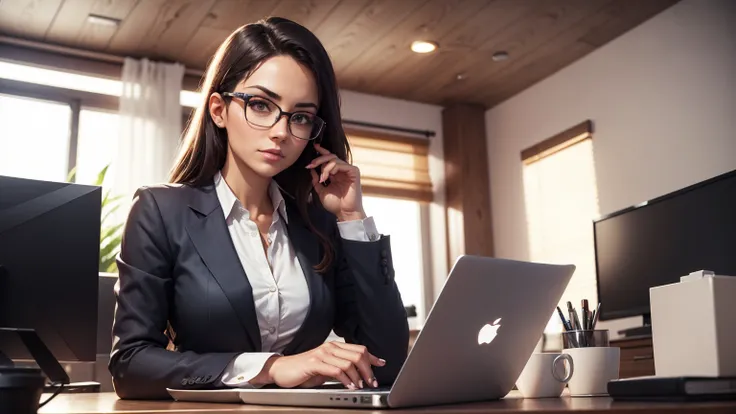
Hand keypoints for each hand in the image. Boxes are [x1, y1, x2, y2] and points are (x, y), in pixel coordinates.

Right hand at [260, 341, 385, 388]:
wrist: (282, 370)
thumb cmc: (304, 370)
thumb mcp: (326, 368)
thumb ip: (342, 368)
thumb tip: (359, 373)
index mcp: (334, 346)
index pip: (359, 349)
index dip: (372, 357)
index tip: (382, 364)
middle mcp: (330, 347)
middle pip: (358, 355)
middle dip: (369, 370)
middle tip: (372, 382)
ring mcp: (322, 354)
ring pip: (350, 363)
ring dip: (359, 376)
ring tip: (361, 386)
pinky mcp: (315, 363)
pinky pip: (337, 370)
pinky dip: (346, 379)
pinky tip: (350, 386)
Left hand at [306, 143, 365, 221]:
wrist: (345, 213)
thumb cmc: (335, 204)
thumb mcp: (321, 191)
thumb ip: (316, 181)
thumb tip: (311, 170)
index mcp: (336, 174)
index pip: (329, 159)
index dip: (322, 151)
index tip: (314, 147)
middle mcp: (342, 170)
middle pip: (330, 156)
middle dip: (319, 159)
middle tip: (311, 165)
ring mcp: (348, 170)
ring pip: (334, 159)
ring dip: (325, 167)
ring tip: (322, 178)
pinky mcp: (354, 172)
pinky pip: (342, 164)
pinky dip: (333, 168)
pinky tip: (329, 177)